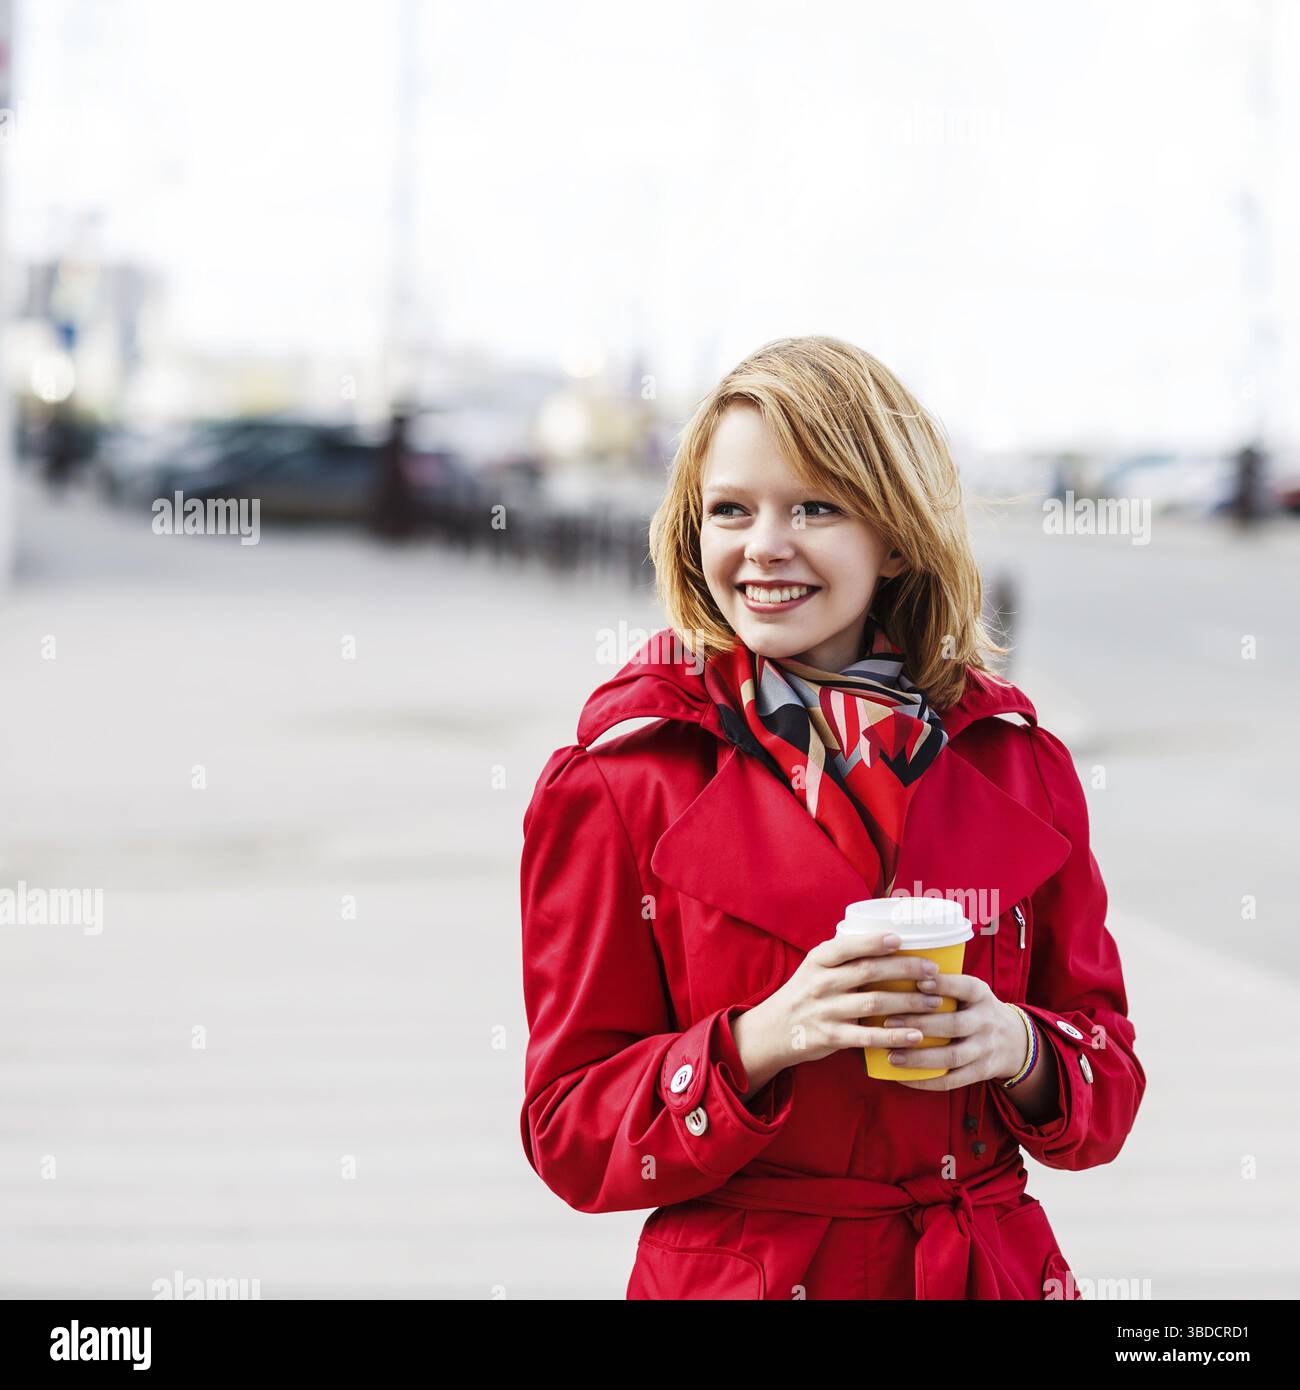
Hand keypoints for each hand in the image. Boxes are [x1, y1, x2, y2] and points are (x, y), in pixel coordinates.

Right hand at [734, 928, 947, 1090]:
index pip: (848, 946)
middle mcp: (821, 982)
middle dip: (905, 969)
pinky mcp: (831, 1037)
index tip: (900, 939)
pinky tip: (916, 1035)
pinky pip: (867, 1037)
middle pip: (868, 972)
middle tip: (933, 972)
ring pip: (874, 1003)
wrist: (773, 1030)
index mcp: (819, 960)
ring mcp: (825, 1010)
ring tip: (934, 1001)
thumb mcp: (815, 966)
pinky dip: (894, 1036)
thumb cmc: (805, 992)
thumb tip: (889, 935)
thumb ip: (844, 953)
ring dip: (908, 1002)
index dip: (874, 942)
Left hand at [878, 970, 1026, 1090]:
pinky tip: (903, 1078)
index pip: (965, 987)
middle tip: (888, 1023)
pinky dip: (926, 1082)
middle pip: (954, 1024)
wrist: (1014, 1041)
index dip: (943, 984)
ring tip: (892, 1056)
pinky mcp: (981, 1072)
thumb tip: (897, 973)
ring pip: (952, 1056)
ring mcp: (985, 1049)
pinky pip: (953, 1081)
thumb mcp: (971, 991)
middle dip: (919, 1024)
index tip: (917, 981)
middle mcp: (986, 1021)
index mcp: (981, 995)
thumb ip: (944, 984)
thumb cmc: (975, 1009)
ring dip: (920, 1058)